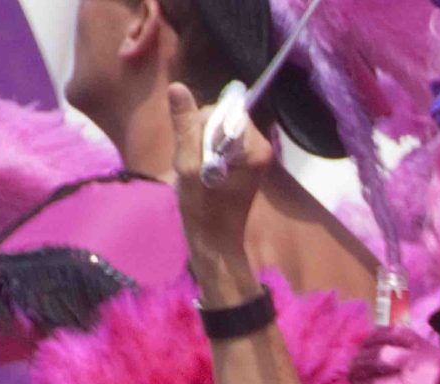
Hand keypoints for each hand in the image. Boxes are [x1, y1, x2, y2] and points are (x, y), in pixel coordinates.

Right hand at [167, 83, 272, 265]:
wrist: (215, 240)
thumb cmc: (202, 208)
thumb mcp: (188, 164)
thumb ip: (185, 125)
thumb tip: (178, 87)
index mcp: (254, 147)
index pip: (223, 110)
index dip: (200, 124)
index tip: (194, 149)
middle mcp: (261, 147)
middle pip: (222, 117)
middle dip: (201, 133)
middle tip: (194, 162)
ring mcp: (255, 156)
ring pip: (218, 130)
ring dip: (201, 143)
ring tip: (198, 169)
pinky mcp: (246, 163)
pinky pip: (220, 143)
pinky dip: (207, 152)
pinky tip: (203, 171)